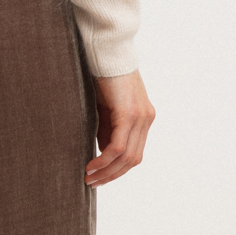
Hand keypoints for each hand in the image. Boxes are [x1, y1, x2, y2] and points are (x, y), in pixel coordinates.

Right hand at [86, 71, 154, 186]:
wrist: (108, 51)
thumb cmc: (103, 76)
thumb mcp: (106, 108)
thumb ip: (108, 129)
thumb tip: (103, 152)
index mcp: (143, 118)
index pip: (134, 153)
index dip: (117, 169)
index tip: (99, 177)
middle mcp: (146, 119)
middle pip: (133, 159)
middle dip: (112, 175)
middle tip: (92, 183)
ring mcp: (140, 117)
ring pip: (127, 157)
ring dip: (107, 171)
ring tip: (89, 177)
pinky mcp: (129, 114)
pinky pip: (118, 147)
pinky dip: (105, 160)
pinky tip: (91, 165)